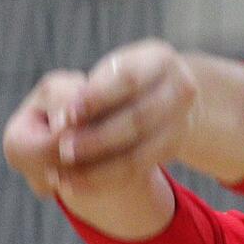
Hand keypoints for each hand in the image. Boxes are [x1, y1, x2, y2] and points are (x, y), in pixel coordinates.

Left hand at [3, 39, 198, 198]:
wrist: (163, 96)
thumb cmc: (120, 80)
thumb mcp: (108, 73)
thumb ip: (87, 92)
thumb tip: (61, 121)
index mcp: (159, 59)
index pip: (127, 80)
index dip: (95, 99)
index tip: (64, 115)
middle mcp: (180, 89)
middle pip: (137, 119)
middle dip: (96, 138)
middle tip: (63, 150)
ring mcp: (181, 121)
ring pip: (138, 153)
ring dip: (97, 168)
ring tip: (63, 176)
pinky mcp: (172, 149)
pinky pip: (136, 171)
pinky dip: (103, 180)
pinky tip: (75, 185)